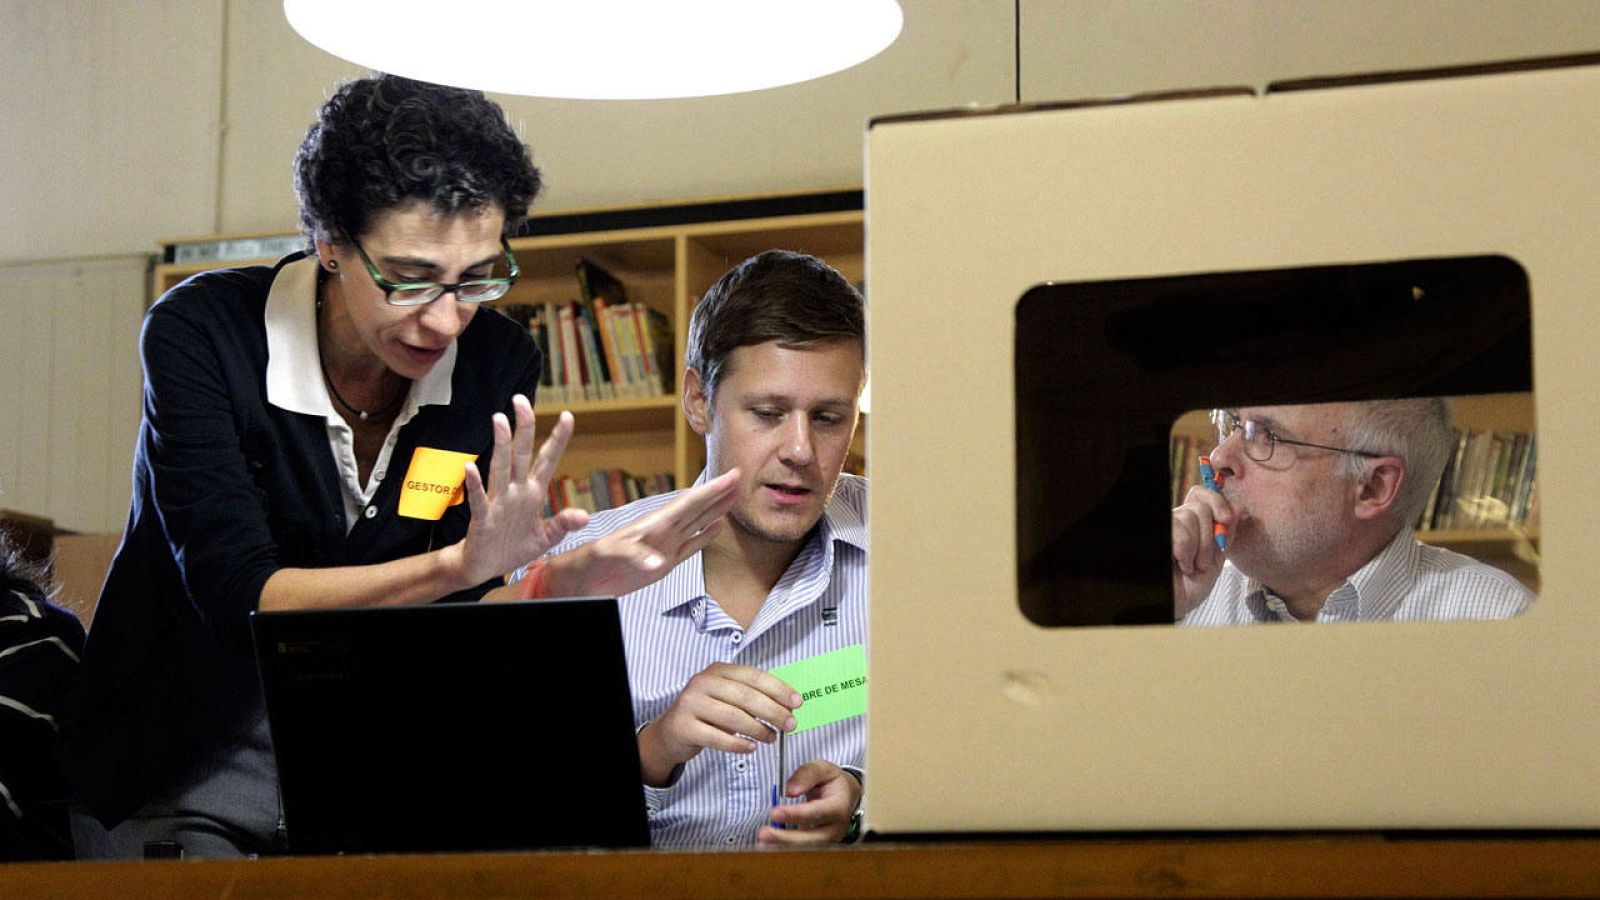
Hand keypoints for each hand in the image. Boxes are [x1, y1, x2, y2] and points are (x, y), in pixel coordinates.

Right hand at [454, 396, 588, 587]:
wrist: (484, 567)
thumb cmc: (514, 547)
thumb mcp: (546, 538)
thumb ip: (562, 524)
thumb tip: (583, 516)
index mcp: (532, 493)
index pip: (547, 460)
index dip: (558, 439)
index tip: (568, 415)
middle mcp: (515, 492)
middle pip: (521, 454)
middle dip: (523, 428)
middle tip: (521, 400)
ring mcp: (498, 503)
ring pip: (500, 469)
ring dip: (501, 446)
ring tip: (500, 421)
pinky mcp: (482, 519)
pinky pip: (478, 499)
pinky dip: (475, 485)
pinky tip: (470, 468)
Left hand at [543, 469, 739, 597]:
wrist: (580, 578)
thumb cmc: (590, 561)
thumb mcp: (608, 555)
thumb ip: (633, 557)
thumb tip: (657, 563)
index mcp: (652, 526)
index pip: (688, 504)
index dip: (711, 491)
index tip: (730, 476)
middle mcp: (662, 532)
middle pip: (697, 509)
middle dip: (718, 494)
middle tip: (739, 476)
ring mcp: (664, 546)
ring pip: (696, 524)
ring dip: (715, 511)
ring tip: (734, 497)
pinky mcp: (664, 563)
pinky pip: (690, 547)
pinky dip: (705, 537)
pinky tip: (717, 528)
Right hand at [637, 663, 799, 786]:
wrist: (670, 732)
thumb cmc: (706, 714)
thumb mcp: (727, 698)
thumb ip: (752, 698)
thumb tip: (787, 706)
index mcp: (717, 670)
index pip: (753, 676)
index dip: (778, 689)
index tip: (797, 702)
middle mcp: (702, 682)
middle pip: (746, 696)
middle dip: (773, 711)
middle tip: (791, 724)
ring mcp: (691, 704)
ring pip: (733, 717)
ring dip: (758, 729)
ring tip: (772, 738)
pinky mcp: (684, 726)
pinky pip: (717, 737)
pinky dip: (737, 744)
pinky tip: (751, 747)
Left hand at [757, 761, 861, 845]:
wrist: (846, 795)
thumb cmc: (832, 781)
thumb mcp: (823, 768)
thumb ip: (807, 775)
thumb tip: (789, 791)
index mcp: (840, 805)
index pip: (817, 812)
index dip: (796, 814)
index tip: (775, 812)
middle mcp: (836, 827)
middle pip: (813, 838)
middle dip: (786, 838)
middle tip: (764, 833)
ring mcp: (829, 839)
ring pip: (807, 849)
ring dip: (783, 847)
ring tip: (762, 843)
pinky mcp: (819, 845)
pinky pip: (802, 850)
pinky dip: (784, 848)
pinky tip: (768, 846)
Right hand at [1172, 483, 1231, 617]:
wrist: (1177, 603)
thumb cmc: (1193, 584)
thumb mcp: (1217, 558)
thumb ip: (1227, 533)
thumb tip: (1237, 507)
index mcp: (1192, 523)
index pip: (1202, 494)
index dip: (1217, 501)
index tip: (1227, 519)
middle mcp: (1177, 520)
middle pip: (1202, 506)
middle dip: (1210, 535)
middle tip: (1204, 559)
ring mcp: (1168, 525)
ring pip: (1192, 516)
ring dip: (1199, 547)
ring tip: (1192, 565)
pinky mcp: (1162, 533)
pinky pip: (1179, 529)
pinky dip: (1186, 551)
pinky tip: (1181, 563)